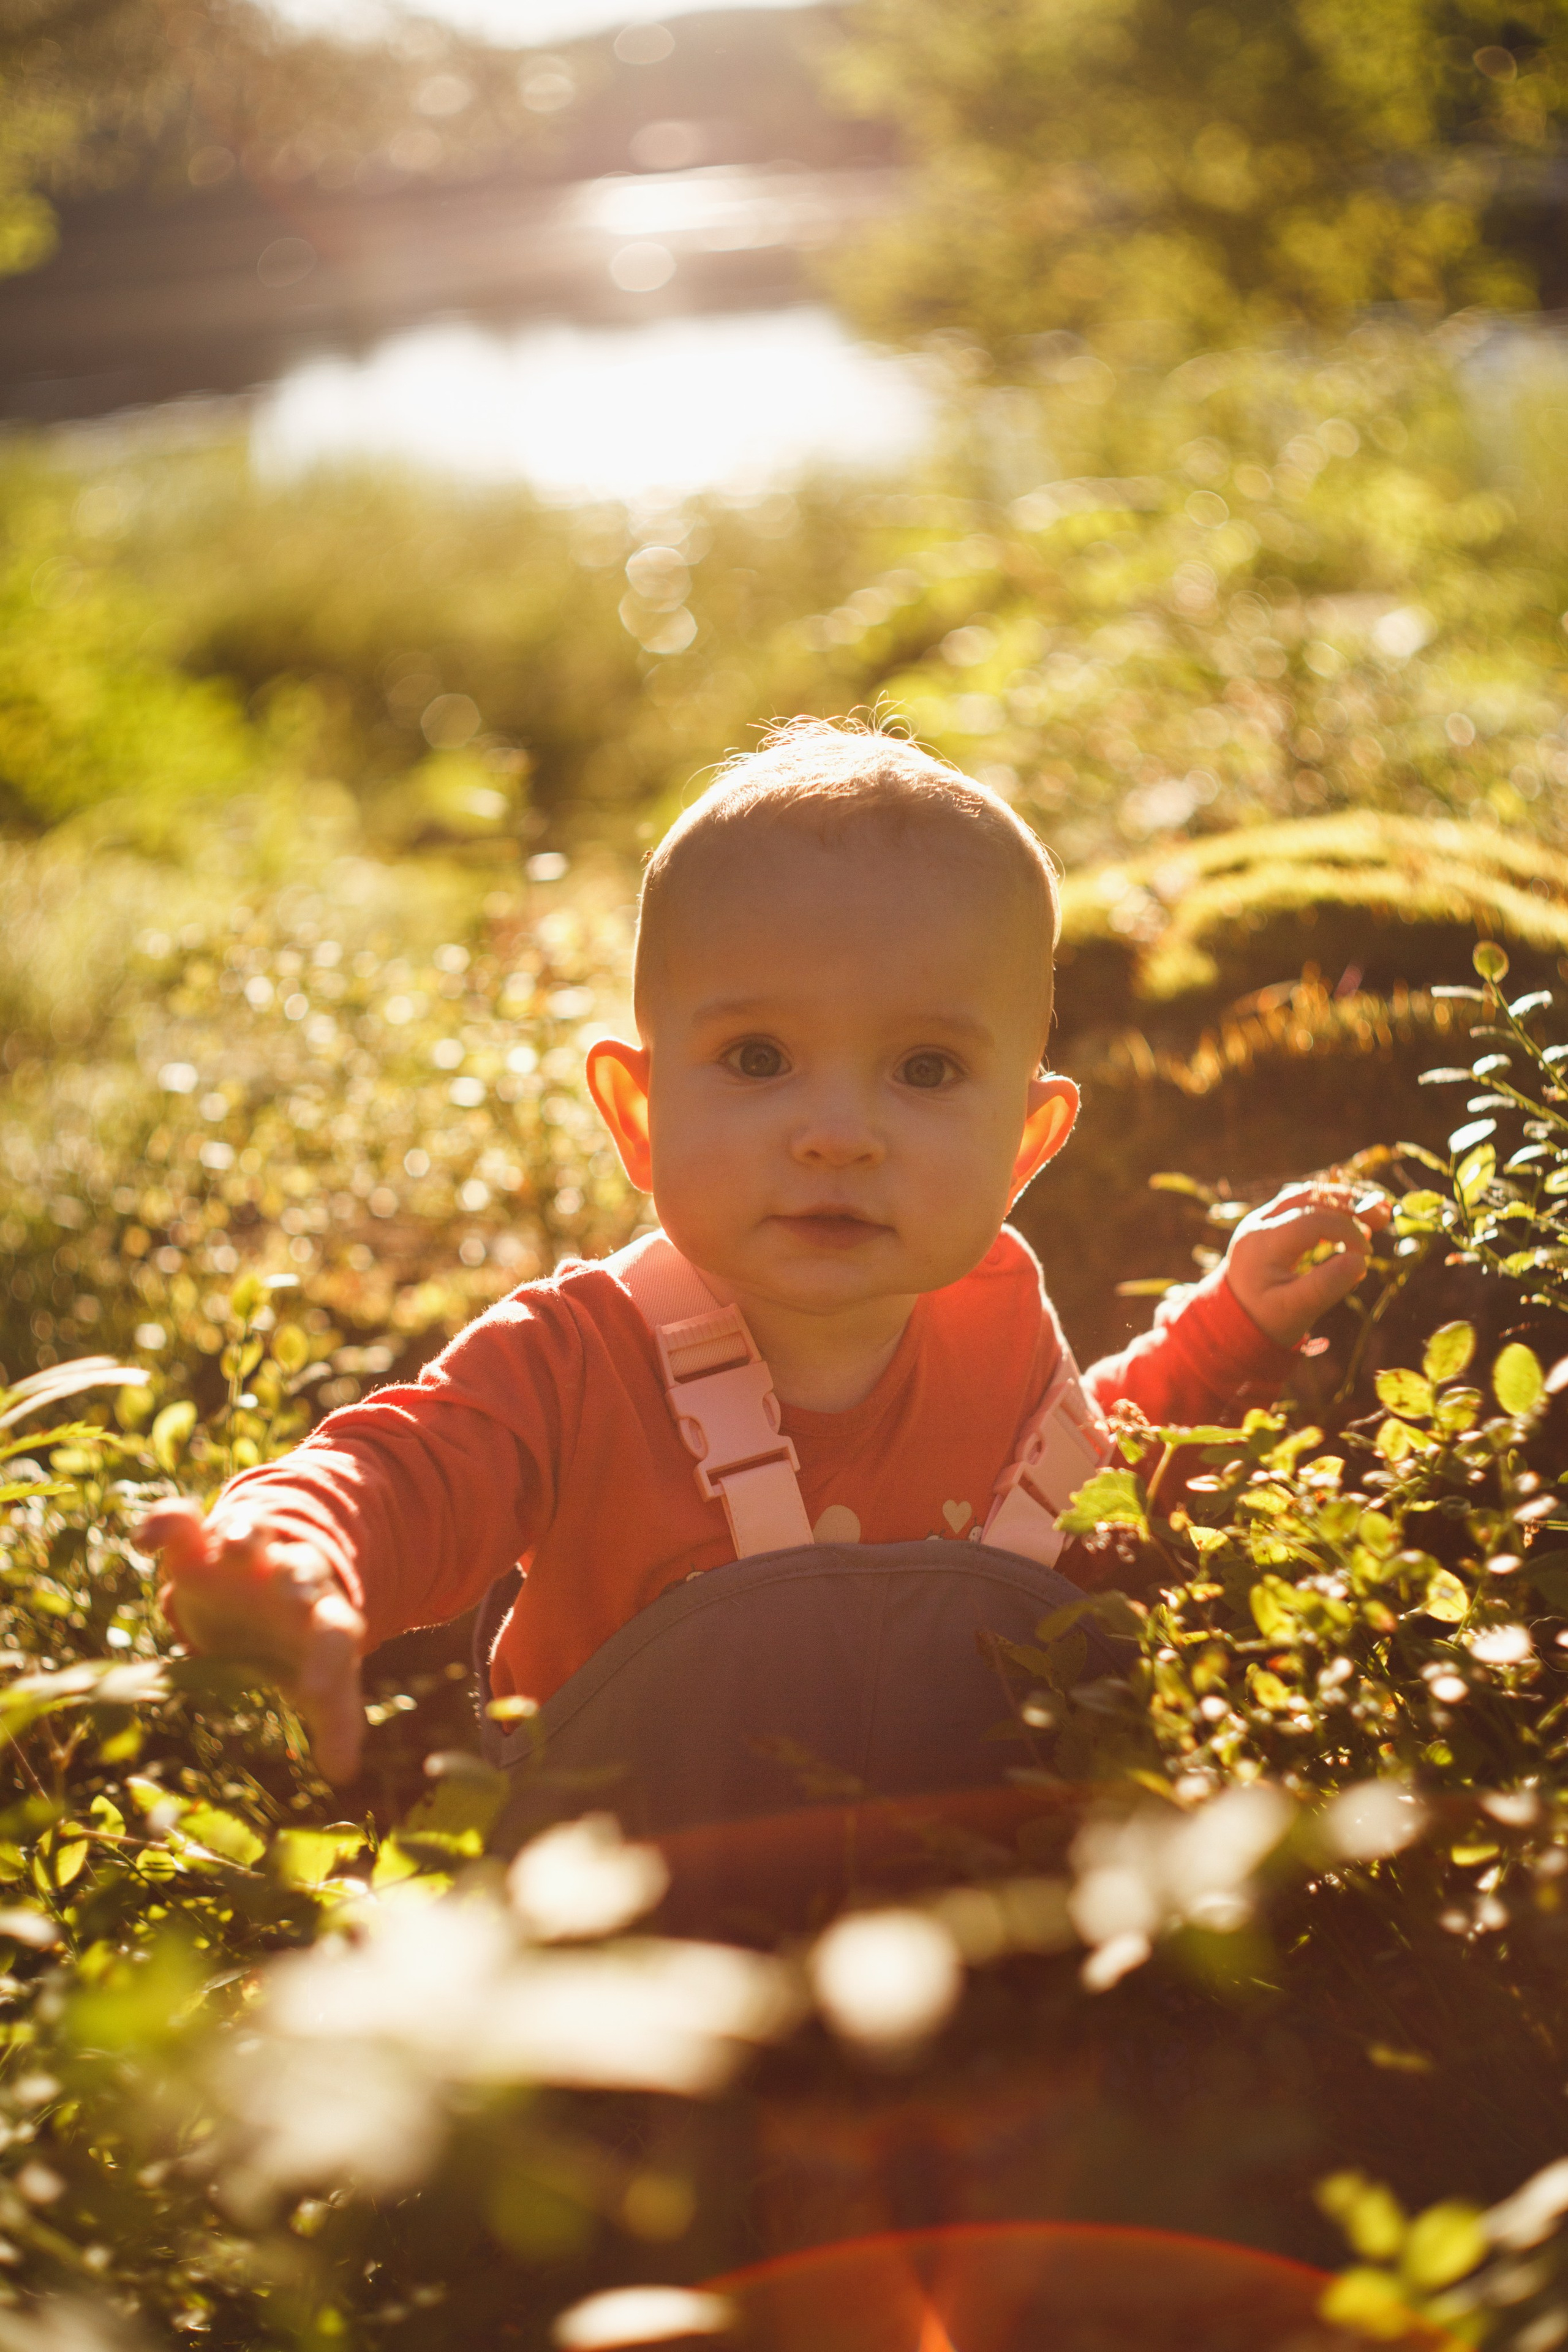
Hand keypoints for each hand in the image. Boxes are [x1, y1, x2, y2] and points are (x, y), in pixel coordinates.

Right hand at [134, 1499, 366, 1785]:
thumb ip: (336, 1719)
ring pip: (251, 1533)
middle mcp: (287, 1576)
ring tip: (233, 1545)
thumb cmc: (295, 1642)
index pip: (337, 1631)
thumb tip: (343, 1776)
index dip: (329, 1662)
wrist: (265, 1587)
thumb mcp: (318, 1677)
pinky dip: (168, 1523)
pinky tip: (148, 1539)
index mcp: (321, 1612)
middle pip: (300, 1568)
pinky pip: (186, 1525)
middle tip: (292, 1594)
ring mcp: (244, 1556)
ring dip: (245, 1536)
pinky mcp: (199, 1546)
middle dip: (295, 1578)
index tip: (316, 1695)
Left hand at [1224, 1182, 1391, 1349]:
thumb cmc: (1265, 1320)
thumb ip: (1326, 1287)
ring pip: (1307, 1195)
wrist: (1233, 1320)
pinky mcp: (1271, 1222)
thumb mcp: (1295, 1312)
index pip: (1312, 1221)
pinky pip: (1304, 1204)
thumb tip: (1361, 1260)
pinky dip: (1331, 1208)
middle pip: (1309, 1197)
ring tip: (1377, 1213)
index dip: (1347, 1231)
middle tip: (1385, 1217)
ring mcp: (1263, 1219)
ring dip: (1343, 1201)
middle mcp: (1259, 1223)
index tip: (1367, 1255)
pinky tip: (1356, 1220)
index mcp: (1262, 1244)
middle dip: (1350, 1204)